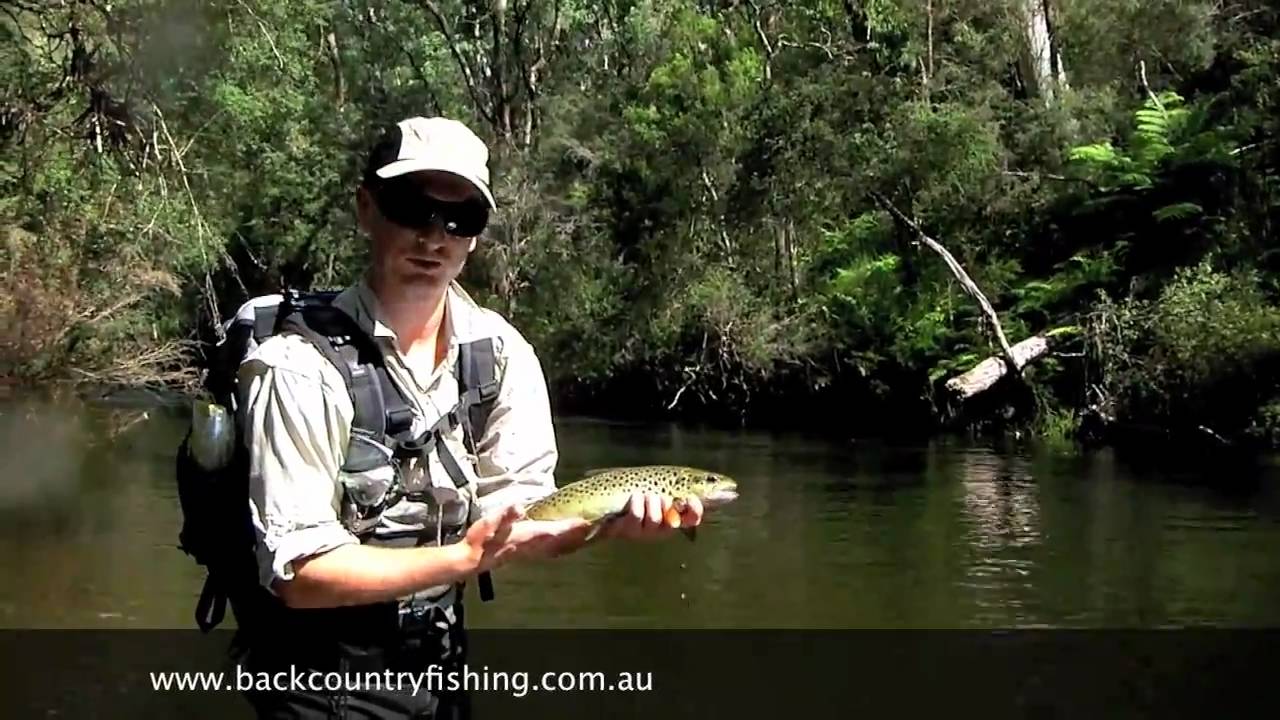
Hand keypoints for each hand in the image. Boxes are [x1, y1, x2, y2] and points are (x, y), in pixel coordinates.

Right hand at [461, 505, 591, 572]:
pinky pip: (552, 550)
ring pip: (560, 546)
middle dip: (580, 535)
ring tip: (587, 535)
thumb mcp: (491, 522)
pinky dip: (563, 545)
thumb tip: (517, 507)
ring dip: (574, 541)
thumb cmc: (482, 540)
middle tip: (596, 527)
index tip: (588, 521)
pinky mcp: (528, 553)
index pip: (557, 529)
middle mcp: (535, 544)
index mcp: (529, 535)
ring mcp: (532, 551)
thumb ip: (506, 515)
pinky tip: (566, 544)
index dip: (572, 526)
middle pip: (564, 540)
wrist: (473, 559)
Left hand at [602, 492, 703, 541]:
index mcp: (671, 517)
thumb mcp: (655, 487)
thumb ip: (674, 489)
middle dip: (668, 504)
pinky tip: (633, 497)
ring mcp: (643, 532)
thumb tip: (690, 491)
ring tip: (641, 494)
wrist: (600, 505)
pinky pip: (637, 517)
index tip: (691, 499)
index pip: (691, 519)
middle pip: (674, 521)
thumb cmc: (631, 493)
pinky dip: (636, 503)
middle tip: (660, 495)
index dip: (695, 511)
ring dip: (650, 503)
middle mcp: (659, 529)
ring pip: (655, 519)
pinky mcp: (626, 531)